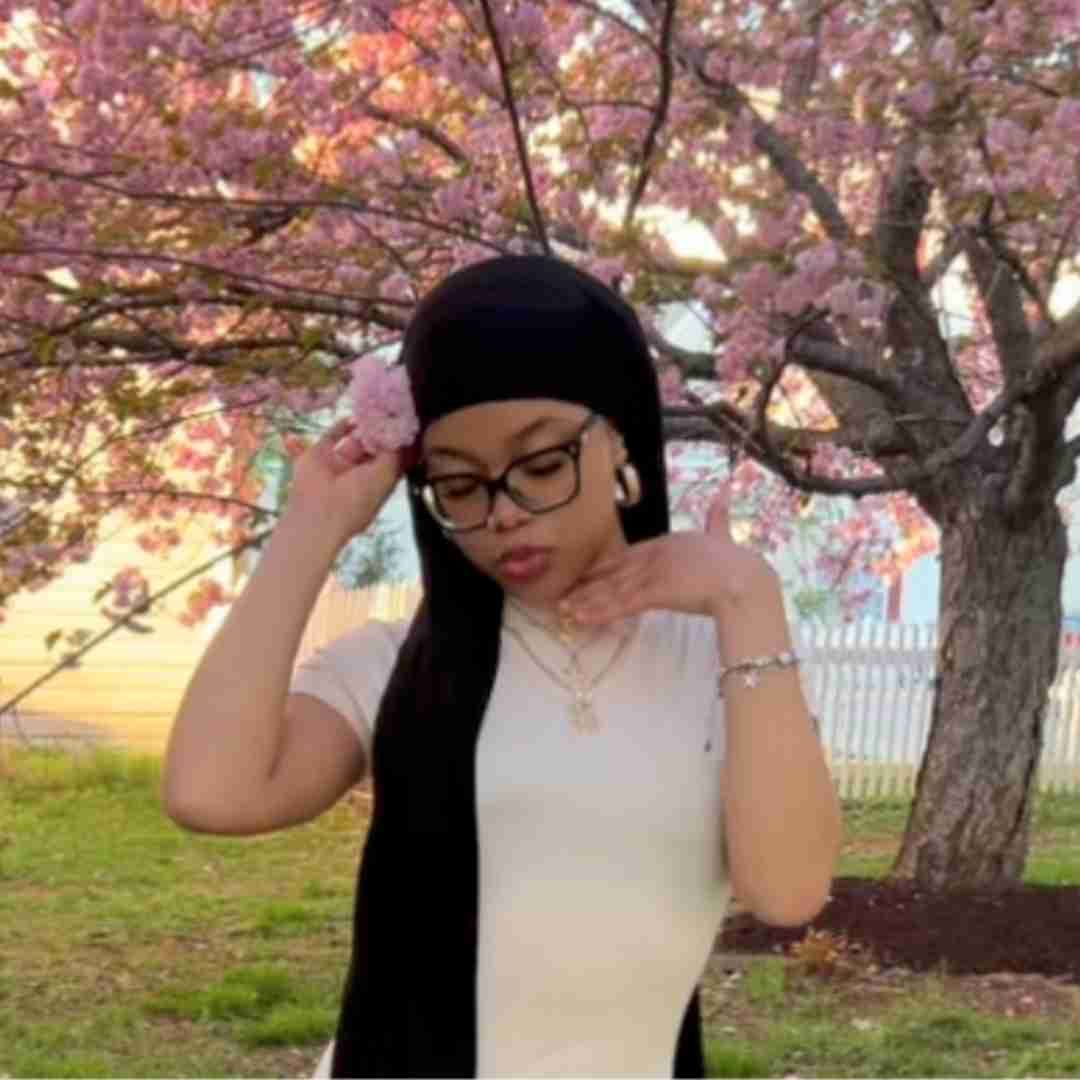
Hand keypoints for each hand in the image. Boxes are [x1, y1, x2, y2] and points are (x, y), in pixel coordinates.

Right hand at [284, 418, 402, 544]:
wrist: (320, 511)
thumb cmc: (359, 498)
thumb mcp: (386, 474)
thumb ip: (394, 452)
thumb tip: (398, 432)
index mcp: (377, 483)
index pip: (391, 460)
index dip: (397, 443)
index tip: (405, 424)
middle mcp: (358, 474)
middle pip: (373, 448)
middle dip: (381, 433)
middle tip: (390, 413)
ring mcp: (338, 464)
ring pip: (354, 440)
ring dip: (363, 428)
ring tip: (374, 411)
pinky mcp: (319, 454)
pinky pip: (333, 435)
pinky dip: (343, 425)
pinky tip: (354, 417)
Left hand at [559, 487, 776, 624]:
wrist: (744, 581)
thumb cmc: (736, 563)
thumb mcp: (722, 534)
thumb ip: (718, 516)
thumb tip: (724, 491)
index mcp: (667, 542)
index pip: (626, 556)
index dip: (603, 567)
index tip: (585, 575)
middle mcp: (654, 555)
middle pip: (613, 572)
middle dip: (587, 586)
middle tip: (563, 596)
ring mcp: (653, 573)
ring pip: (612, 589)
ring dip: (586, 601)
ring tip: (563, 611)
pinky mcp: (656, 592)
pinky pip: (622, 605)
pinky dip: (600, 612)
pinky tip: (581, 618)